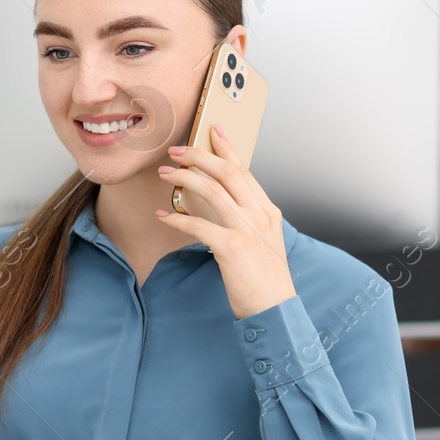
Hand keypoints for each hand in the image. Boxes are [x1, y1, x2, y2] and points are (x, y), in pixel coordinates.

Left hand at [155, 124, 296, 318]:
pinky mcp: (232, 247)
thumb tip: (221, 207)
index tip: (212, 131)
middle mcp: (259, 215)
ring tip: (165, 173)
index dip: (227, 148)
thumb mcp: (263, 242)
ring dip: (184, 177)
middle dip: (199, 155)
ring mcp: (247, 229)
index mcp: (267, 211)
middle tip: (177, 151)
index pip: (244, 171)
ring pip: (211, 190)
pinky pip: (198, 225)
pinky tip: (164, 215)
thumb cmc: (266, 280)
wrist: (275, 309)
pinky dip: (177, 219)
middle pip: (227, 172)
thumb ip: (247, 221)